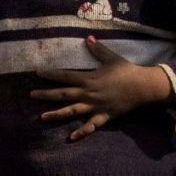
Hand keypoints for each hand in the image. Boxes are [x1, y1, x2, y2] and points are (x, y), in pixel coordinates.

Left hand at [34, 38, 174, 140]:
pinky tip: (71, 137)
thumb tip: (88, 37)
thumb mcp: (112, 58)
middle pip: (63, 94)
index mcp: (89, 79)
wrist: (144, 87)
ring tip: (42, 117)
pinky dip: (82, 132)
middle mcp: (88, 93)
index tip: (37, 73)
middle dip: (46, 95)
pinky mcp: (103, 115)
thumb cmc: (127, 71)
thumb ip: (98, 49)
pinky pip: (91, 126)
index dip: (50, 74)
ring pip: (72, 111)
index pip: (65, 76)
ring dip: (57, 115)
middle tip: (31, 95)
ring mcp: (95, 106)